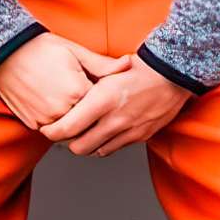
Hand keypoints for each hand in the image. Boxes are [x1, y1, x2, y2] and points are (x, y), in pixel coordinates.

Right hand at [0, 34, 129, 129]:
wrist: (6, 53)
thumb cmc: (41, 48)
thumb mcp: (75, 51)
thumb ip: (103, 65)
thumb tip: (128, 65)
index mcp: (77, 91)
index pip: (101, 107)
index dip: (102, 101)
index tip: (101, 95)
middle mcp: (62, 109)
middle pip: (87, 123)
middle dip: (89, 115)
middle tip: (85, 102)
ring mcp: (45, 119)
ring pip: (69, 130)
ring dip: (72, 121)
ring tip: (66, 100)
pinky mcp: (32, 123)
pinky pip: (50, 130)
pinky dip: (55, 122)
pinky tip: (52, 103)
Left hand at [39, 59, 191, 156]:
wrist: (173, 75)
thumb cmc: (141, 68)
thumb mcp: (109, 70)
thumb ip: (88, 84)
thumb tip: (66, 94)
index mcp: (102, 99)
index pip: (67, 127)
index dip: (51, 132)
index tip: (46, 128)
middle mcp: (113, 119)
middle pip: (78, 146)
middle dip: (67, 141)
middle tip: (63, 130)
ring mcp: (127, 131)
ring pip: (95, 151)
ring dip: (86, 144)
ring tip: (82, 131)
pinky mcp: (139, 137)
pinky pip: (113, 149)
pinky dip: (103, 144)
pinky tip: (102, 131)